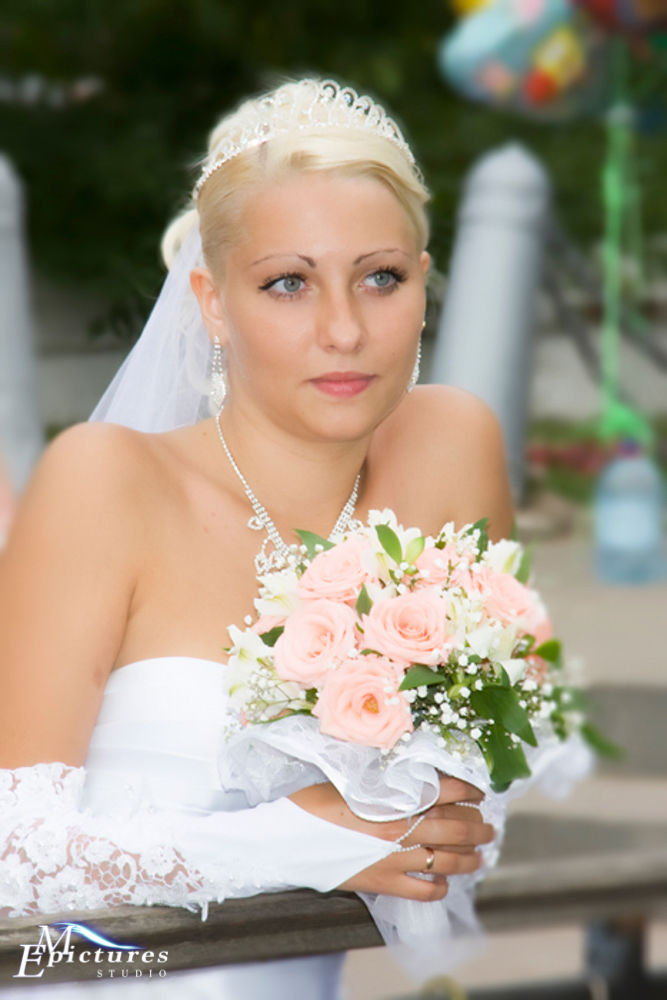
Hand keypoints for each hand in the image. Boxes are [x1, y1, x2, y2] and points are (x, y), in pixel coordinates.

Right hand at [288, 776, 493, 901]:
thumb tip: (413, 779)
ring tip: (480, 855)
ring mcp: (393, 860)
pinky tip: (443, 881)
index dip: (468, 790)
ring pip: (447, 862)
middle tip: (489, 826)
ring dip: (470, 858)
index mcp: (393, 799)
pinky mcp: (382, 884)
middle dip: (479, 827)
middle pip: (455, 828)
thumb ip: (386, 782)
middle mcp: (400, 829)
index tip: (478, 791)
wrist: (286, 839)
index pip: (446, 791)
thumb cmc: (313, 803)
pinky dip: (440, 887)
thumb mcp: (352, 781)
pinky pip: (423, 891)